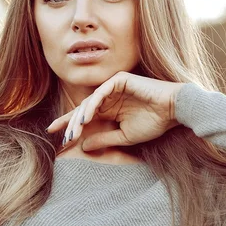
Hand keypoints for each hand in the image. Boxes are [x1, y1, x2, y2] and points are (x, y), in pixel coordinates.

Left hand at [46, 71, 184, 150]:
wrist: (172, 111)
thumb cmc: (154, 123)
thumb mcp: (125, 136)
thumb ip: (104, 139)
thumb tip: (83, 146)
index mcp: (111, 110)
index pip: (86, 117)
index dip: (70, 125)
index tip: (53, 133)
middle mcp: (110, 98)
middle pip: (83, 110)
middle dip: (72, 123)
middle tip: (62, 136)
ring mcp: (114, 87)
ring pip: (90, 102)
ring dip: (81, 116)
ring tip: (74, 130)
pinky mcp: (120, 80)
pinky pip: (101, 92)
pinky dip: (93, 105)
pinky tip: (87, 117)